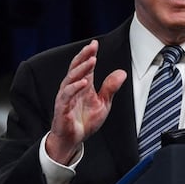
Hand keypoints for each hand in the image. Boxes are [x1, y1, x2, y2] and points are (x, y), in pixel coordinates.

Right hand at [46, 40, 126, 163]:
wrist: (73, 140)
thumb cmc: (85, 122)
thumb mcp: (103, 104)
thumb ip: (110, 88)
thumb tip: (122, 73)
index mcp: (82, 85)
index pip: (85, 66)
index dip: (89, 54)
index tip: (95, 43)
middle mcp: (72, 88)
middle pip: (76, 68)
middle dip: (84, 56)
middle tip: (92, 47)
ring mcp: (66, 97)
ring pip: (71, 79)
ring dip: (81, 69)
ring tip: (91, 61)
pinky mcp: (62, 108)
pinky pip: (66, 95)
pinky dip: (75, 88)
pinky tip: (84, 82)